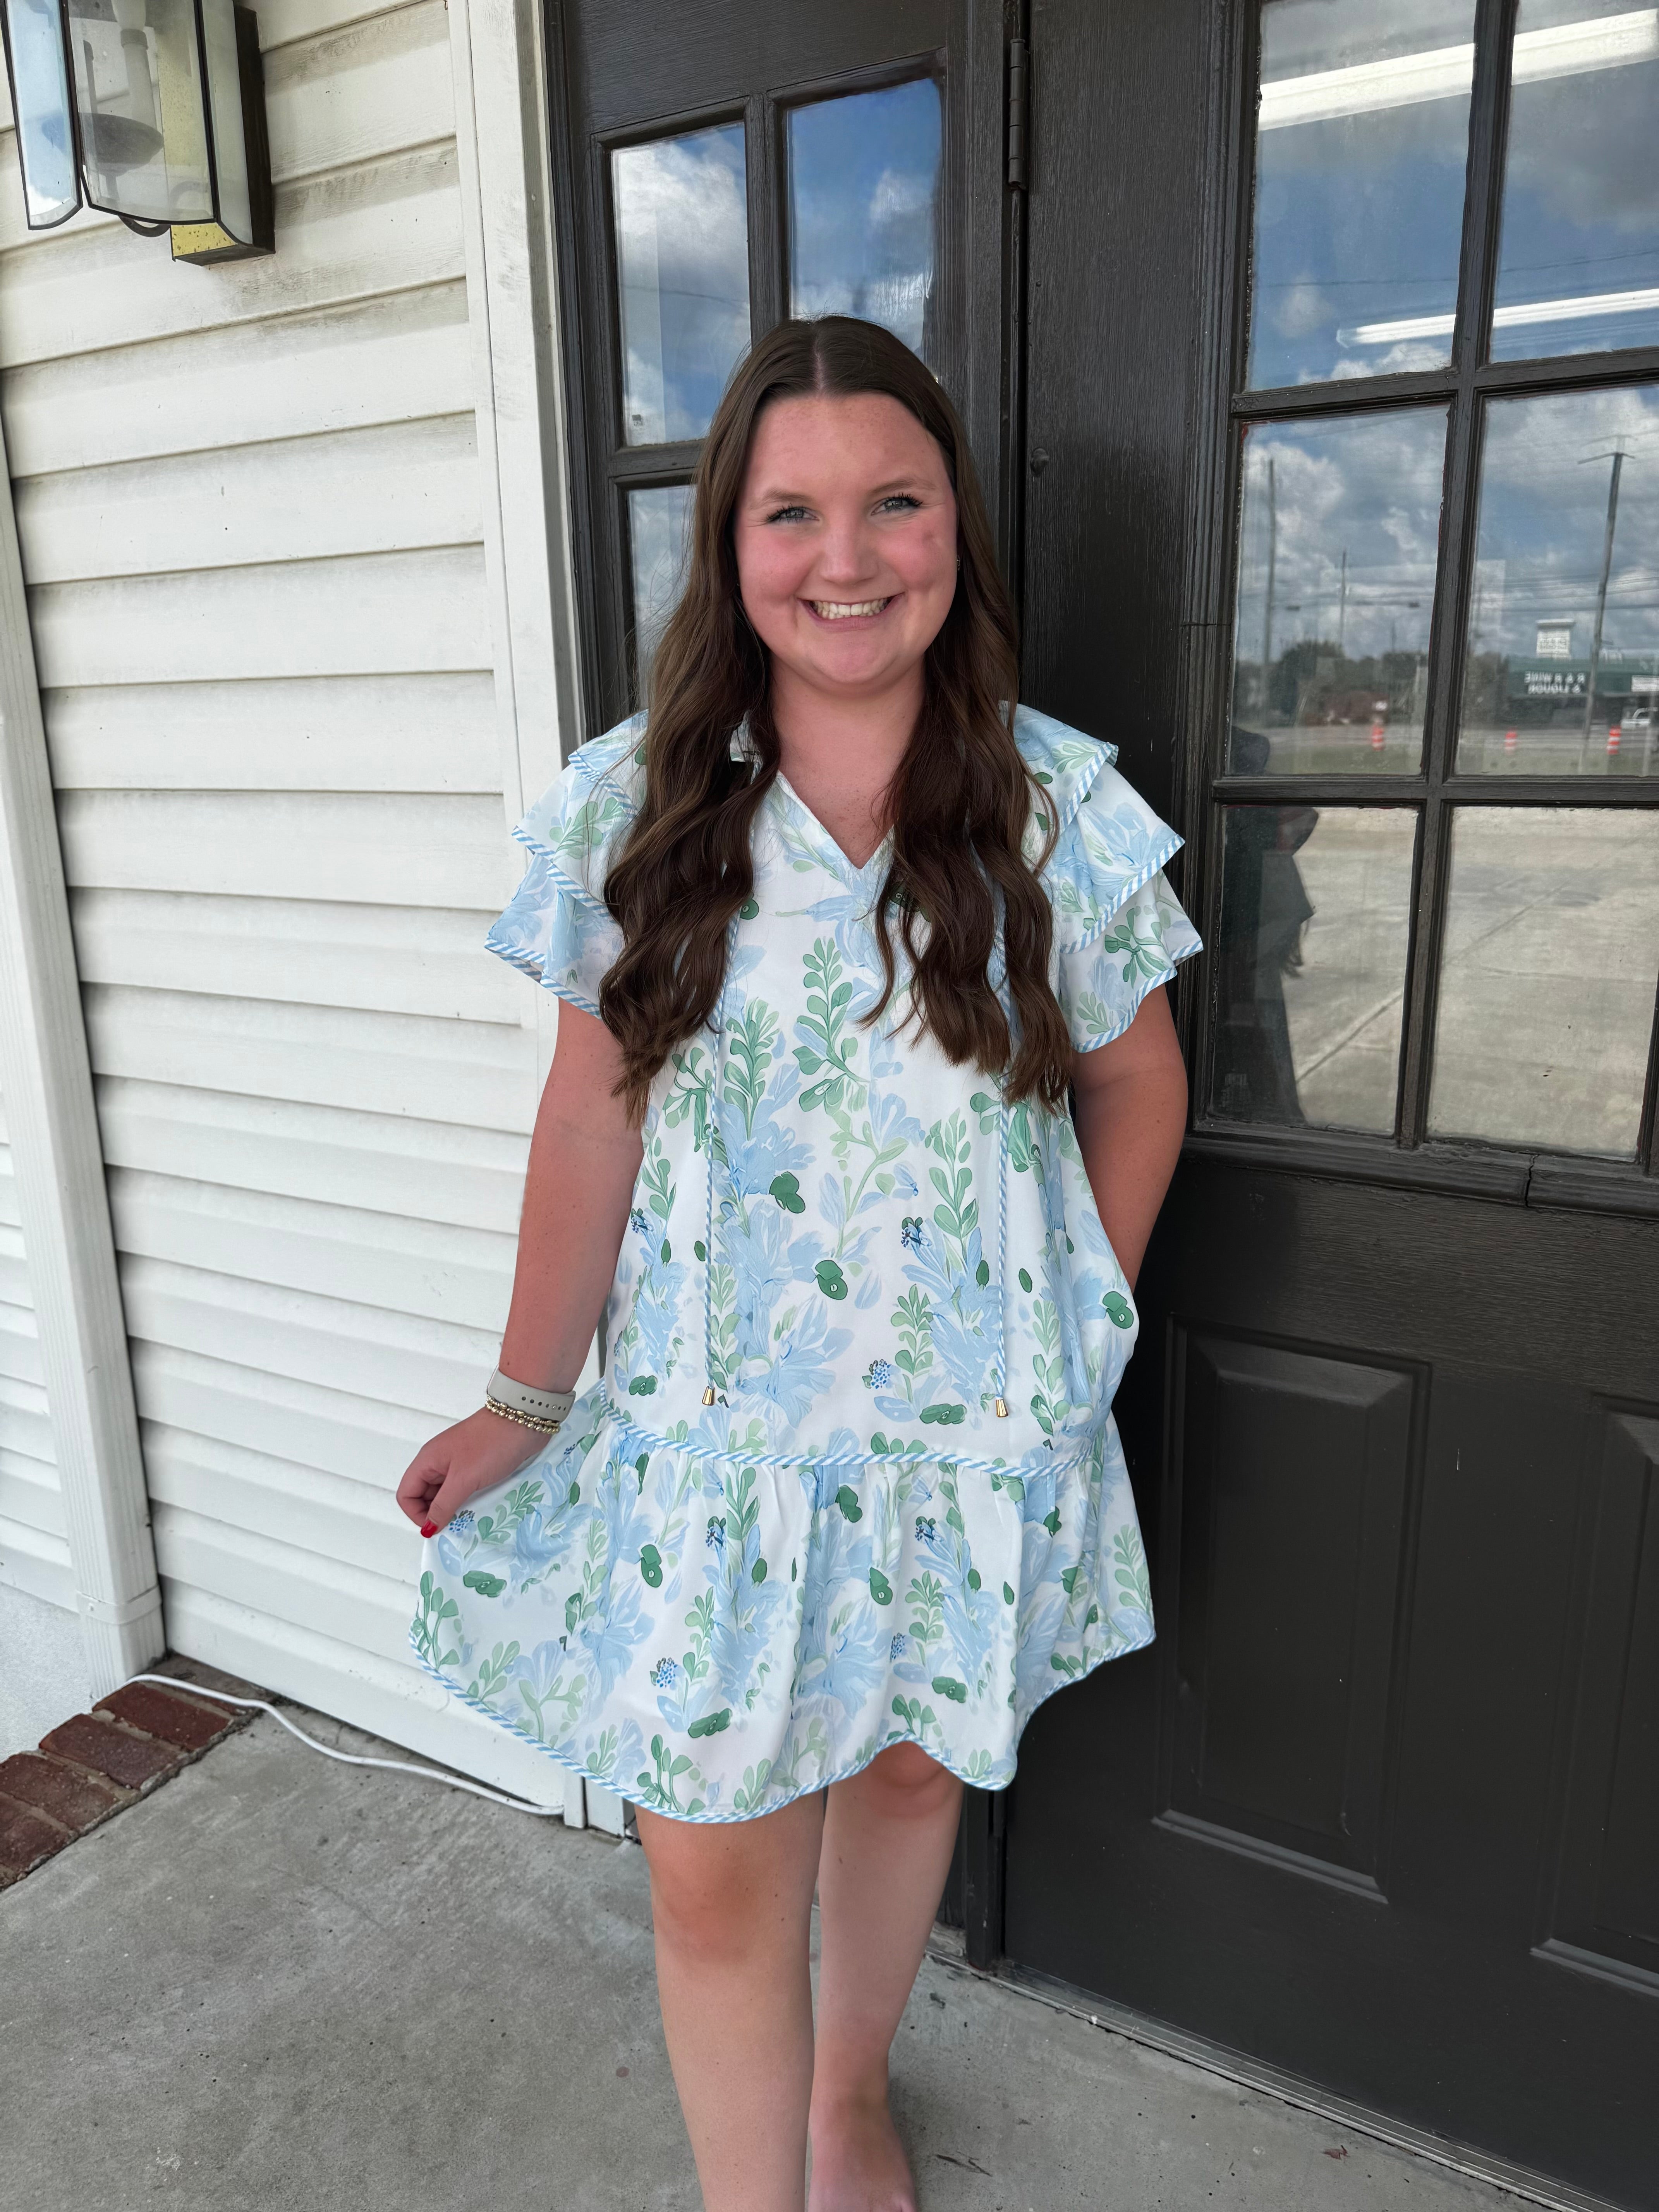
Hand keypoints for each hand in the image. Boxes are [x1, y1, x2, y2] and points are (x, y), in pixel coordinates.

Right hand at [396, 1407, 550, 1534]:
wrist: (524, 1420)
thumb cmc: (491, 1444)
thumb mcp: (464, 1479)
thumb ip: (444, 1505)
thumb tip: (427, 1528)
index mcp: (427, 1460)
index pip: (406, 1494)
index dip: (416, 1514)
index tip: (436, 1527)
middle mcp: (438, 1462)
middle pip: (424, 1496)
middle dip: (435, 1514)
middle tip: (455, 1527)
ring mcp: (457, 1464)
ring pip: (445, 1495)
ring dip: (453, 1509)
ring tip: (468, 1520)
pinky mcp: (475, 1467)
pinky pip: (463, 1490)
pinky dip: (467, 1502)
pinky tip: (479, 1509)